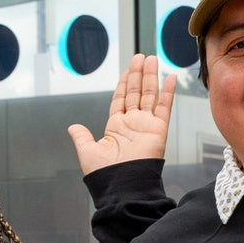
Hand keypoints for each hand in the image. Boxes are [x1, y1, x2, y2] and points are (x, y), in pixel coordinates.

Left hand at [67, 53, 176, 175]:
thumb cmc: (104, 173)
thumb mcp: (87, 151)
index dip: (124, 84)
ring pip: (149, 95)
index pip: (121, 99)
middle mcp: (132, 124)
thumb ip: (81, 137)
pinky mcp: (159, 129)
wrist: (121, 186)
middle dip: (138, 74)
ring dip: (150, 76)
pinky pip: (164, 107)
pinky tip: (171, 77)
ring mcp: (146, 125)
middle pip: (136, 93)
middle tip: (140, 57)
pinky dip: (168, 92)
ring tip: (151, 59)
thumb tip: (72, 127)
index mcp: (116, 127)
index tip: (127, 70)